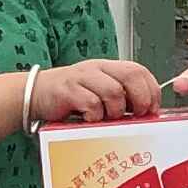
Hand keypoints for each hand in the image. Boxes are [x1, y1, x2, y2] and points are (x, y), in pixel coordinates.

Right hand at [32, 57, 163, 124]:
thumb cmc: (70, 98)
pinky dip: (95, 116)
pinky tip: (90, 120)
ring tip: (108, 119)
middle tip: (137, 115)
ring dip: (116, 111)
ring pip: (113, 91)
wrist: (35, 94)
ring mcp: (82, 77)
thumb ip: (120, 98)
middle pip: (131, 75)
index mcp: (108, 67)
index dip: (151, 90)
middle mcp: (97, 68)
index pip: (139, 70)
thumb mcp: (98, 92)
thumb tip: (145, 114)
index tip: (152, 109)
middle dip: (140, 98)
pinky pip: (91, 104)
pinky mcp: (68, 90)